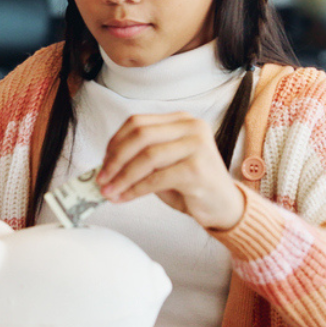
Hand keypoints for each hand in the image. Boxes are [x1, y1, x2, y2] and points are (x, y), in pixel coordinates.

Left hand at [95, 112, 243, 230]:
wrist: (224, 206)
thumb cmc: (190, 184)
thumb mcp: (163, 163)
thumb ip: (140, 156)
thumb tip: (105, 165)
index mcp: (180, 120)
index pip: (137, 122)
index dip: (115, 142)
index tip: (102, 161)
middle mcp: (191, 127)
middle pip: (140, 136)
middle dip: (115, 159)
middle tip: (101, 178)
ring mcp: (197, 146)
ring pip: (147, 157)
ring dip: (122, 177)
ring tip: (109, 191)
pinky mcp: (197, 169)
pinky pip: (156, 178)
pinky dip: (135, 189)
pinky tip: (124, 197)